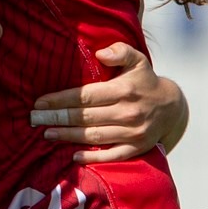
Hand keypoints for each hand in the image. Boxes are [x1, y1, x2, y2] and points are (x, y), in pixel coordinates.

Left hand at [29, 43, 187, 161]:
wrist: (172, 106)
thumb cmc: (145, 81)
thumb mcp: (137, 60)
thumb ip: (120, 51)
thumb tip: (101, 53)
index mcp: (125, 90)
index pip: (86, 96)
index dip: (60, 99)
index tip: (39, 102)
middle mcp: (129, 112)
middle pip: (86, 117)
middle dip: (57, 118)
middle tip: (34, 119)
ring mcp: (134, 132)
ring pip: (95, 136)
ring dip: (68, 136)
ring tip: (46, 133)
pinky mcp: (138, 148)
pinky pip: (113, 155)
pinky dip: (94, 157)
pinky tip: (73, 155)